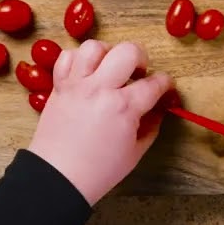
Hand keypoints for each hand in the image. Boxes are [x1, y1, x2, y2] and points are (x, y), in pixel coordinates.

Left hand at [27, 40, 172, 204]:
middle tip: (138, 73)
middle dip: (141, 58)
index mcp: (124, 107)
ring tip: (109, 69)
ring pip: (94, 47)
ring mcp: (77, 85)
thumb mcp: (134, 153)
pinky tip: (86, 74)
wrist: (57, 177)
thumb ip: (150, 127)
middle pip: (128, 51)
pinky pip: (66, 57)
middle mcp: (101, 89)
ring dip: (107, 54)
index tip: (165, 87)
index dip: (165, 83)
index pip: (155, 83)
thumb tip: (157, 110)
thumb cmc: (98, 171)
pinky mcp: (59, 86)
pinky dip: (78, 60)